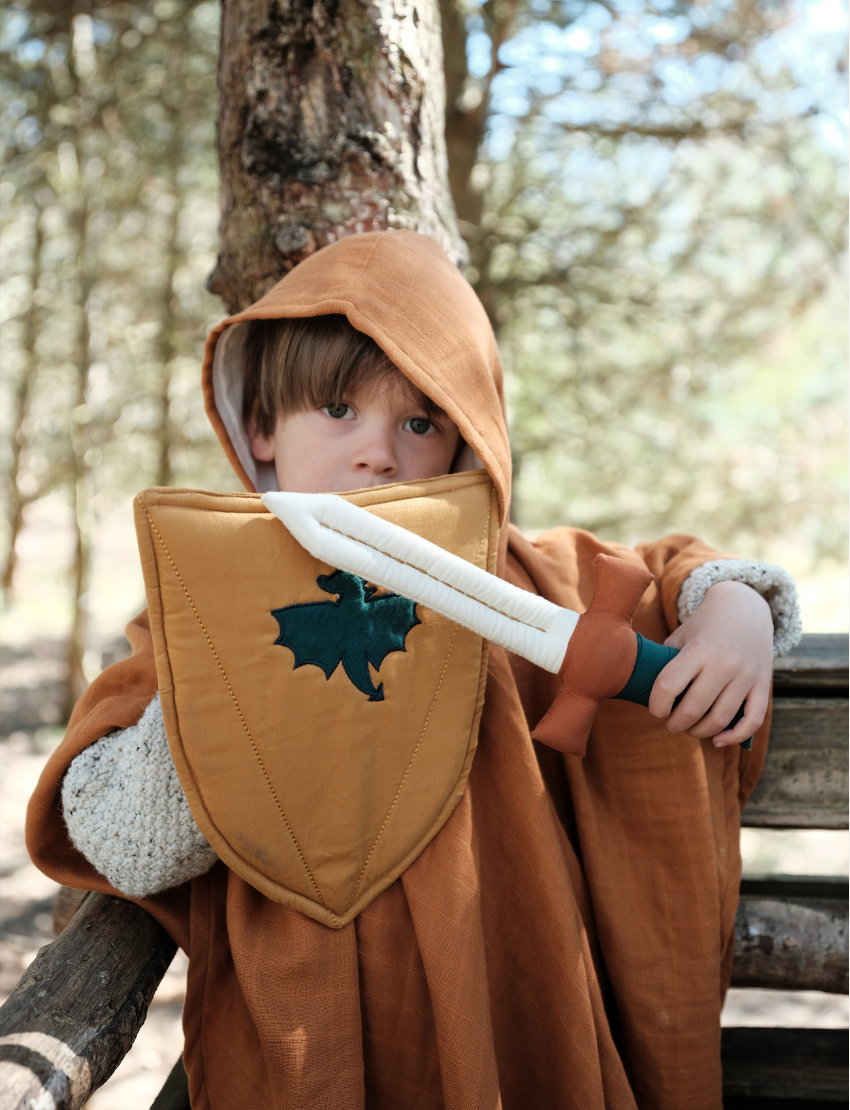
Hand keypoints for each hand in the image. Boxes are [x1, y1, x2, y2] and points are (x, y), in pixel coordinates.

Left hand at [647, 581, 773, 746]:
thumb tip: (648, 693)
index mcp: (698, 650)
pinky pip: (753, 720)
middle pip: (693, 709)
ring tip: (689, 728)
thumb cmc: (704, 625)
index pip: (669, 686)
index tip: (656, 709)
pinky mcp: (763, 684)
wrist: (745, 607)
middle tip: (670, 722)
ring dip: (698, 732)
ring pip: (720, 719)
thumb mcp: (681, 636)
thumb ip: (666, 663)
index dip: (657, 705)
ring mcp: (746, 675)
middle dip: (675, 724)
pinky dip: (734, 737)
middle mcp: (724, 664)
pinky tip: (717, 740)